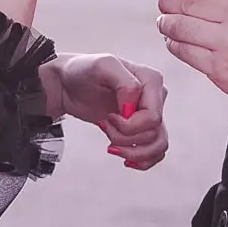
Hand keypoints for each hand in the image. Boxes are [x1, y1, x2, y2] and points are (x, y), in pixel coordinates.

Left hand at [45, 53, 169, 170]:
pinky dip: (141, 160)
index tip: (109, 117)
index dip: (129, 126)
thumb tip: (135, 103)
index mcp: (151, 80)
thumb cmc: (84, 70)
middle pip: (154, 133)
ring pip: (158, 146)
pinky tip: (123, 157)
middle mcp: (155, 97)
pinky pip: (155, 152)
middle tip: (106, 126)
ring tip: (112, 146)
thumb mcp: (102, 66)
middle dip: (126, 138)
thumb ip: (124, 81)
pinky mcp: (142, 128)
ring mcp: (149, 113)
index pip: (153, 117)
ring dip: (133, 152)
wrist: (69, 85)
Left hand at [158, 0, 227, 116]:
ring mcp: (226, 43)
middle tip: (166, 1)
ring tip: (167, 21)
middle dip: (168, 0)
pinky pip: (184, 51)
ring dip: (167, 22)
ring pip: (178, 26)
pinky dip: (174, 43)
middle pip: (184, 0)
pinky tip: (176, 40)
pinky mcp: (219, 69)